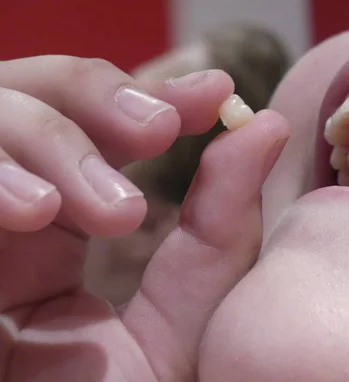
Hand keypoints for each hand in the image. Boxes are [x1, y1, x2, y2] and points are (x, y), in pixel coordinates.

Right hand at [0, 56, 288, 380]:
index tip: (215, 94)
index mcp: (65, 219)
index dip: (149, 93)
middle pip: (32, 94)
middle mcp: (9, 209)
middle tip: (159, 132)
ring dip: (48, 141)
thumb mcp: (187, 314)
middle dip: (95, 100)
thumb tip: (264, 127)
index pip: (96, 121)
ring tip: (105, 209)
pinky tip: (37, 212)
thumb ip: (222, 223)